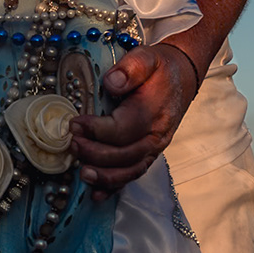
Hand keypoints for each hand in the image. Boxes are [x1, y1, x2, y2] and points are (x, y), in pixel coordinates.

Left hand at [68, 43, 199, 196]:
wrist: (181, 77)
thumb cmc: (159, 68)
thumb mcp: (146, 57)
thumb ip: (131, 68)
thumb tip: (111, 82)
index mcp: (153, 111)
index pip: (123, 128)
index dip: (96, 130)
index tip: (74, 124)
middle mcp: (156, 135)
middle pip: (125, 154)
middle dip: (95, 154)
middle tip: (72, 145)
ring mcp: (154, 148)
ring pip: (130, 171)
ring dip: (104, 176)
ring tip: (81, 172)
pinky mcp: (148, 154)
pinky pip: (133, 175)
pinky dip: (114, 188)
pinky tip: (96, 195)